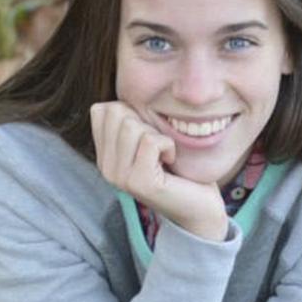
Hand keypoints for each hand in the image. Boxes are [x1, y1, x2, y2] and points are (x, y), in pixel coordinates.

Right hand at [90, 102, 228, 240]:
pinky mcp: (139, 183)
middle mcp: (105, 167)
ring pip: (132, 126)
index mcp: (104, 154)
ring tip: (164, 155)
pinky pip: (151, 141)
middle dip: (145, 121)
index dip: (131, 110)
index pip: (101, 109)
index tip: (148, 133)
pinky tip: (171, 161)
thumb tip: (121, 96)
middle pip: (116, 113)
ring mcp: (120, 177)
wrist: (199, 205)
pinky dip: (169, 145)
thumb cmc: (178, 166)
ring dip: (157, 134)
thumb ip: (130, 119)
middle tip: (158, 145)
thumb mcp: (149, 137)